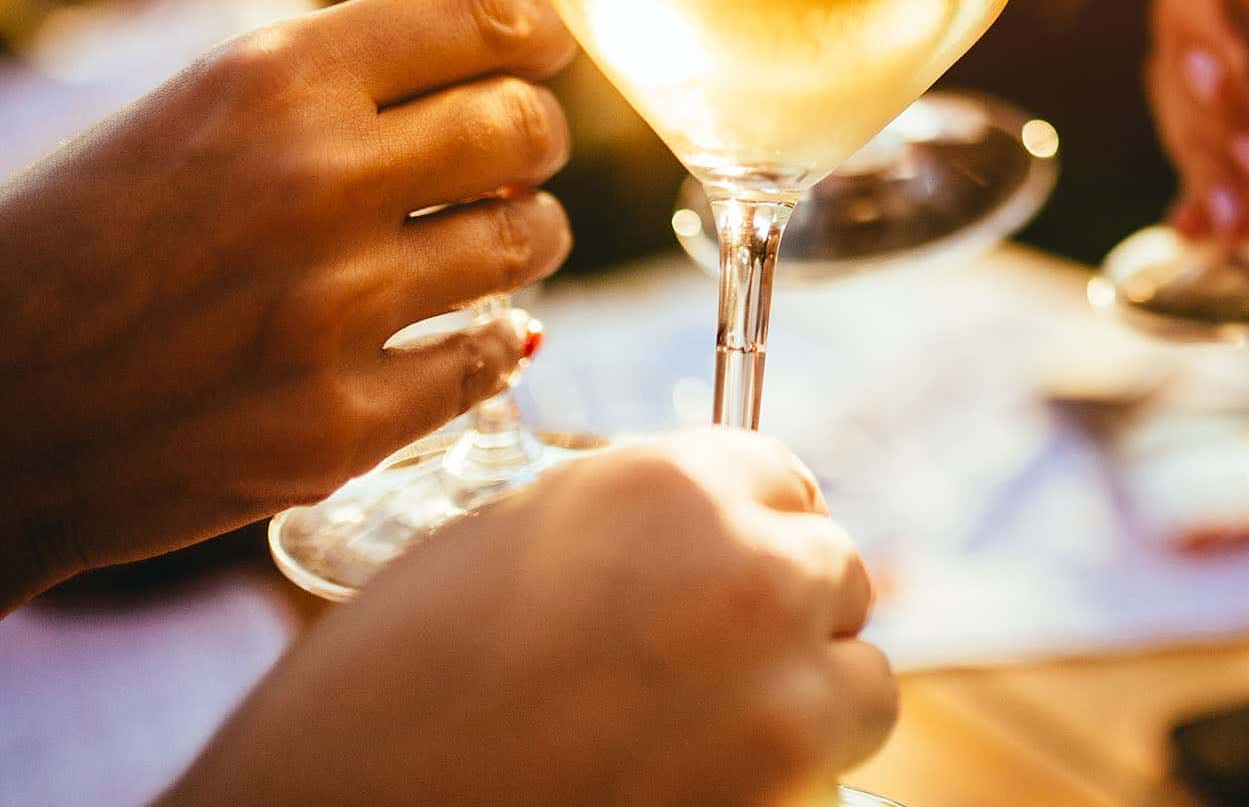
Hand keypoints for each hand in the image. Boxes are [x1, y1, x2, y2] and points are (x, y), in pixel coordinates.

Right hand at [0, 0, 576, 609]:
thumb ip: (335, 86)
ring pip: (529, 241)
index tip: (540, 54)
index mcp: (270, 80)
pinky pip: (492, 359)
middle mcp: (315, 180)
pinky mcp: (339, 425)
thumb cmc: (80, 247)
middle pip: (528, 126)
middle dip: (532, 139)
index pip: (489, 14)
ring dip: (522, 239)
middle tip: (507, 162)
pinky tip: (461, 335)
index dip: (537, 32)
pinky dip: (491, 344)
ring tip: (479, 247)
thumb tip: (507, 65)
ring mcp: (332, 310)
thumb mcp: (190, 115)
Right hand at [163, 430, 897, 806]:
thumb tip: (710, 530)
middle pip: (834, 573)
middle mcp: (748, 572)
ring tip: (706, 737)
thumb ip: (632, 522)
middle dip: (781, 615)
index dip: (746, 531)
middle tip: (700, 668)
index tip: (716, 571)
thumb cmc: (379, 694)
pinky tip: (700, 787)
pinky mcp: (783, 799)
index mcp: (673, 484)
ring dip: (806, 703)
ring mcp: (778, 696)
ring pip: (862, 681)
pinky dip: (789, 784)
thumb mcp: (509, 543)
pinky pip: (833, 778)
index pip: (786, 480)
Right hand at [1144, 0, 1248, 238]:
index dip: (1207, 49)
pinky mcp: (1203, 110)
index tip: (1226, 81)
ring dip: (1217, 176)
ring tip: (1248, 226)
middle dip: (1228, 131)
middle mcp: (1182, 19)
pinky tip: (1206, 235)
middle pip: (1187, 82)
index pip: (1193, 11)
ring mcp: (1185, 69)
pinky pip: (1197, 157)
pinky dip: (1203, 199)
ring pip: (1191, 127)